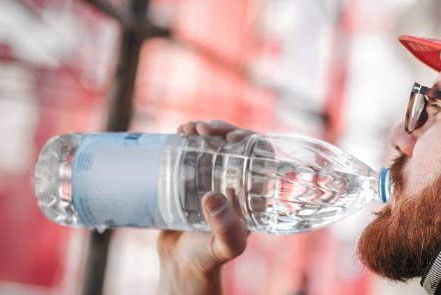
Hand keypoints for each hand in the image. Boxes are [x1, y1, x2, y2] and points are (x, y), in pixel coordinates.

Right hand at [157, 121, 253, 294]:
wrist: (182, 266)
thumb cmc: (209, 259)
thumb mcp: (224, 246)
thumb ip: (225, 229)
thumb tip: (213, 197)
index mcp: (253, 193)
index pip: (260, 156)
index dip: (251, 140)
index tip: (232, 138)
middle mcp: (236, 182)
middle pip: (235, 145)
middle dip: (222, 130)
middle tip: (204, 129)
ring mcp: (213, 179)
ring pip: (214, 145)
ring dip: (204, 130)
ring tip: (188, 129)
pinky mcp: (191, 180)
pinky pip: (193, 152)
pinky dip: (188, 138)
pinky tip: (179, 132)